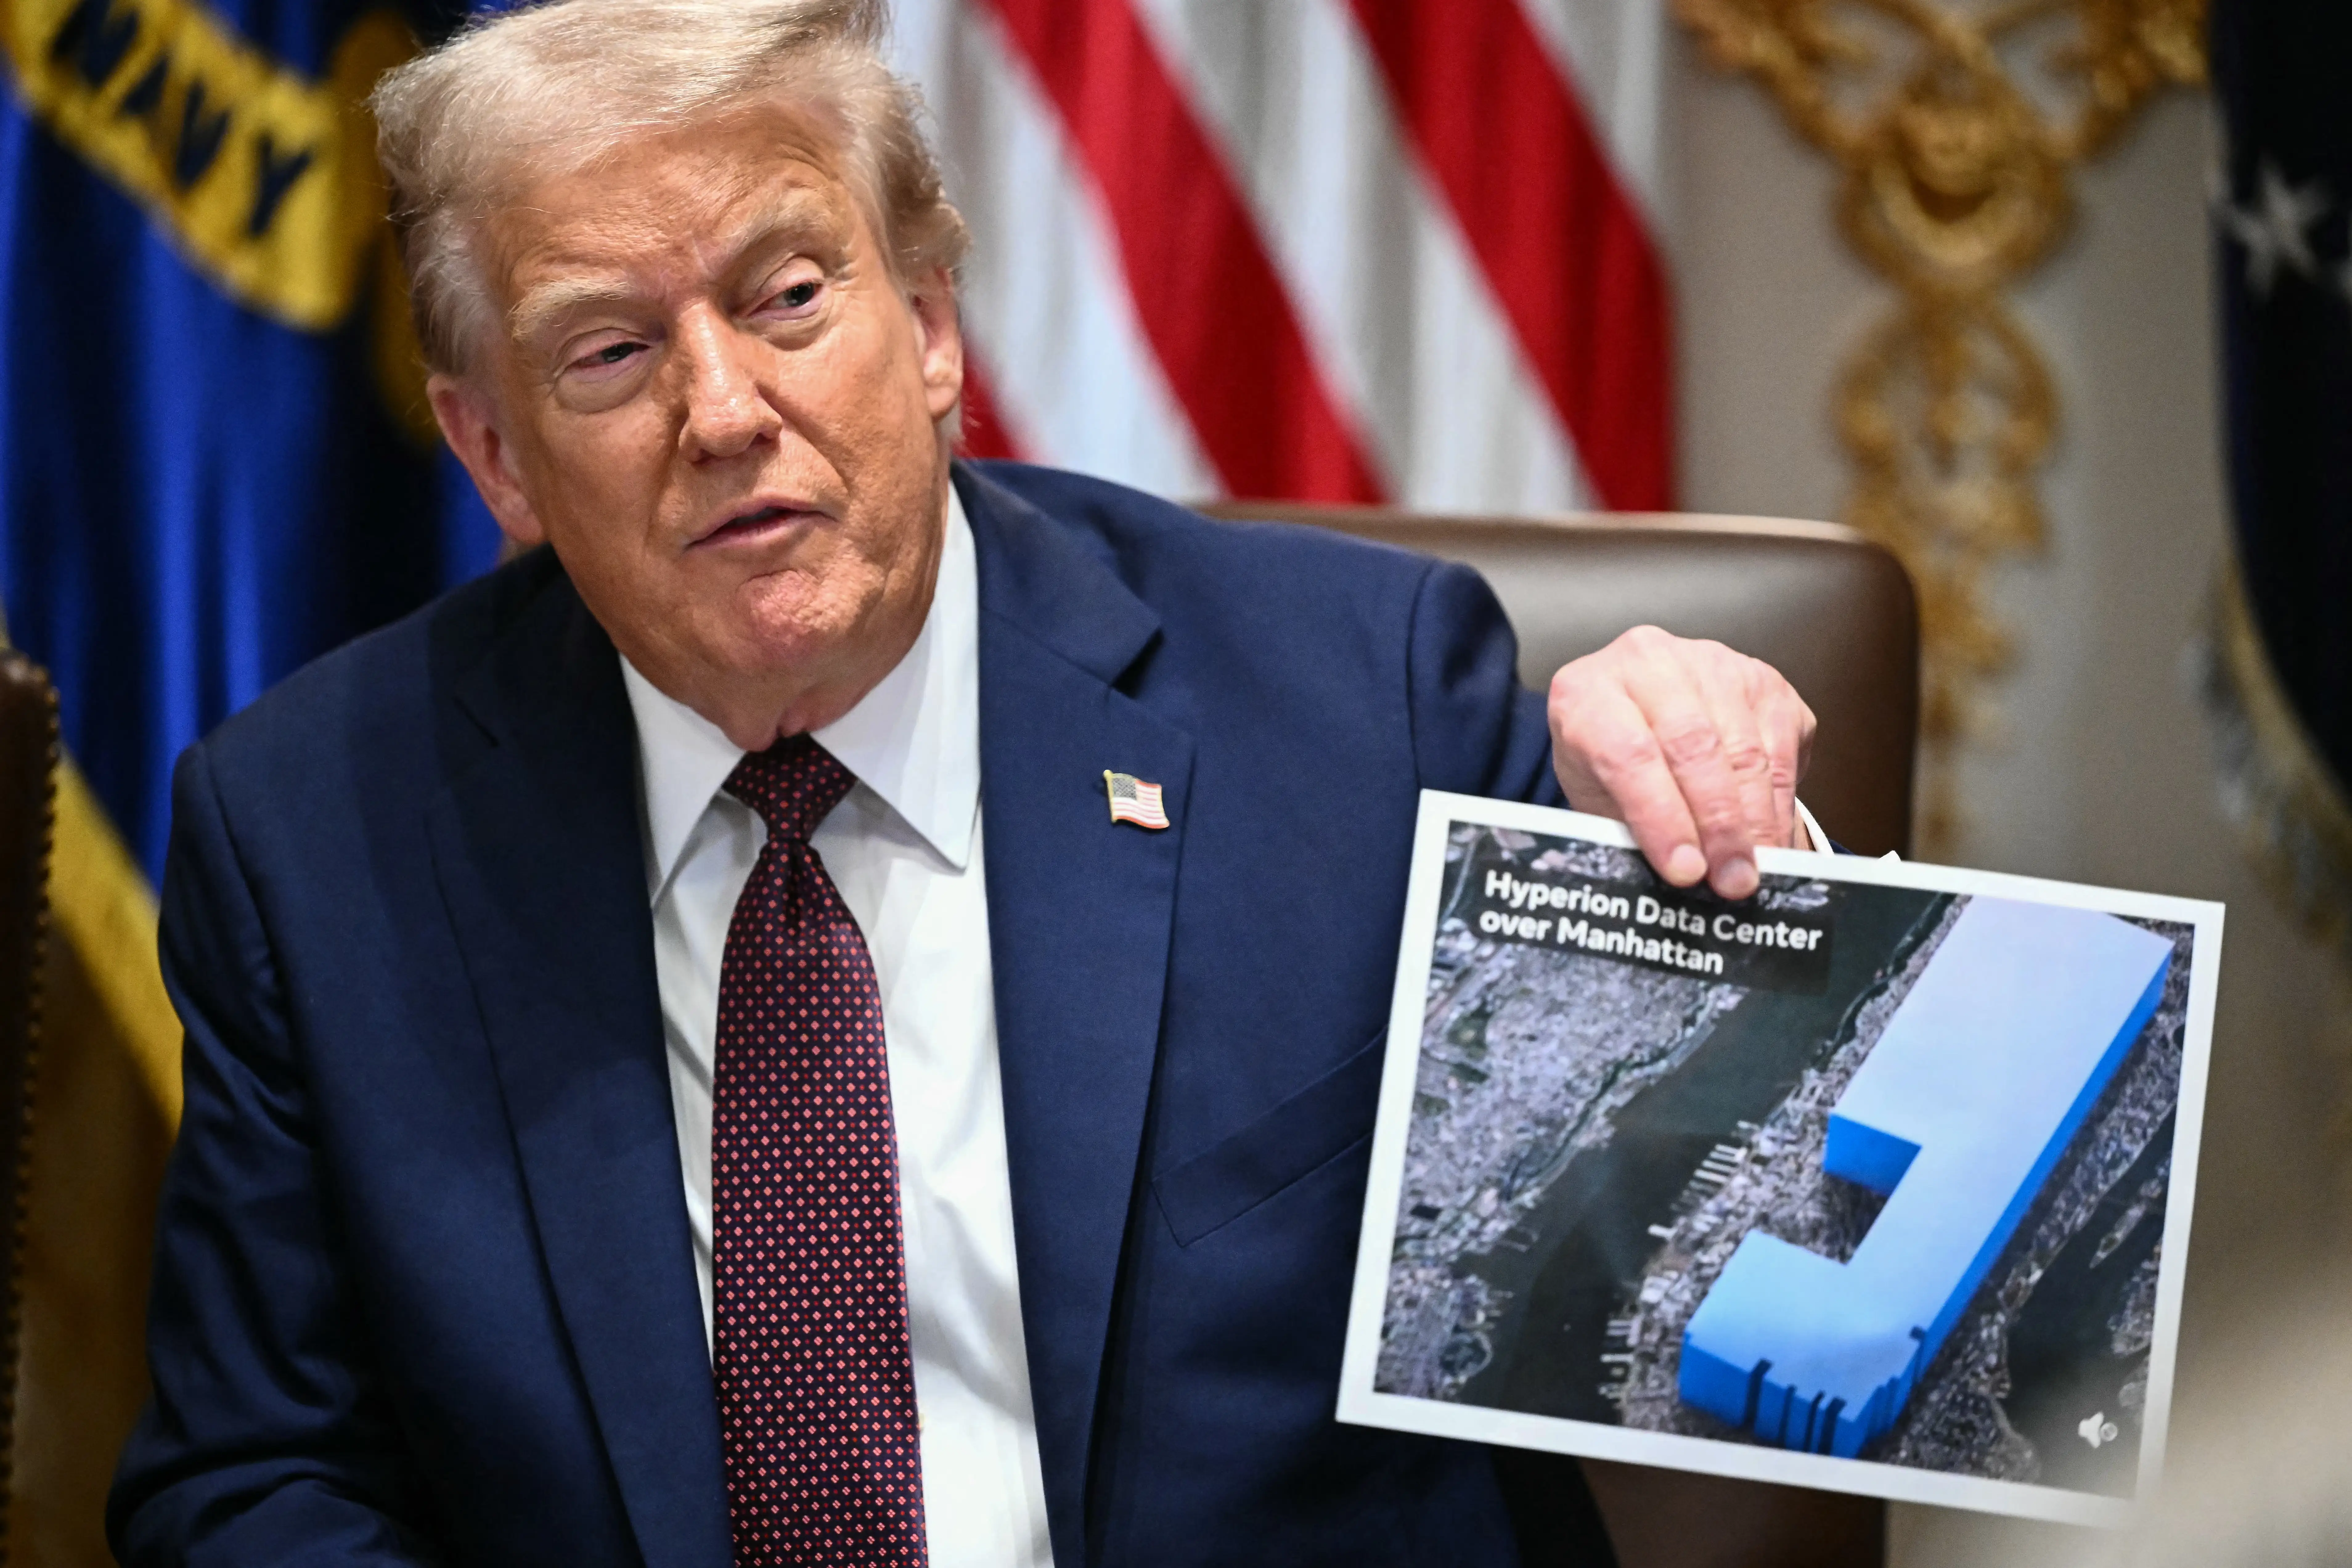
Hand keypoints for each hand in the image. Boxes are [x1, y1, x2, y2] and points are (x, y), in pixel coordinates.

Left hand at [1546, 625, 1816, 899]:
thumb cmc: (1606, 760)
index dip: (1661, 817)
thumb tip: (1682, 879)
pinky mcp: (1761, 679)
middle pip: (1694, 747)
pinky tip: (1774, 839)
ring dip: (1756, 820)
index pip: (1629, 753)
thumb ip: (1628, 830)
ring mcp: (1710, 663)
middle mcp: (1648, 661)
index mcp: (1587, 692)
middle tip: (1733, 881)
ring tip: (1758, 870)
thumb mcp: (1596, 796)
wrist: (1633, 709)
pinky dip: (1779, 802)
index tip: (1686, 870)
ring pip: (1744, 749)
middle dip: (1719, 825)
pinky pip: (1780, 747)